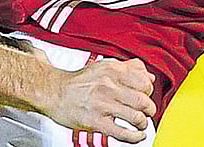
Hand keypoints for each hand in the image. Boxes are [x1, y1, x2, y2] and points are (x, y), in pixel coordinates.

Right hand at [40, 57, 155, 142]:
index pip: (144, 82)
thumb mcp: (104, 66)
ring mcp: (102, 105)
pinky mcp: (96, 122)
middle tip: (145, 111)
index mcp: (112, 70)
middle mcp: (108, 86)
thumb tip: (149, 76)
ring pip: (136, 117)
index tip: (145, 95)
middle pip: (143, 100)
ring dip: (143, 123)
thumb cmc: (79, 81)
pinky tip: (137, 135)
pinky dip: (135, 137)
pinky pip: (123, 133)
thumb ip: (128, 68)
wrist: (54, 92)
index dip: (149, 91)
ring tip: (140, 122)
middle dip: (149, 108)